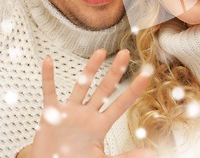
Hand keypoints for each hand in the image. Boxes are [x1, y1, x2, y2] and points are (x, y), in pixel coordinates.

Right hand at [30, 49, 153, 157]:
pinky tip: (49, 61)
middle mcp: (87, 114)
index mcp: (100, 125)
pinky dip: (48, 77)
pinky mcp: (51, 113)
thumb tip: (151, 153)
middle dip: (115, 71)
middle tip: (125, 53)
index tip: (146, 74)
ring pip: (82, 85)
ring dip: (90, 69)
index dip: (133, 90)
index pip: (121, 104)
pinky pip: (49, 92)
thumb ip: (126, 156)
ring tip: (101, 52)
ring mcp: (70, 112)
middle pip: (104, 89)